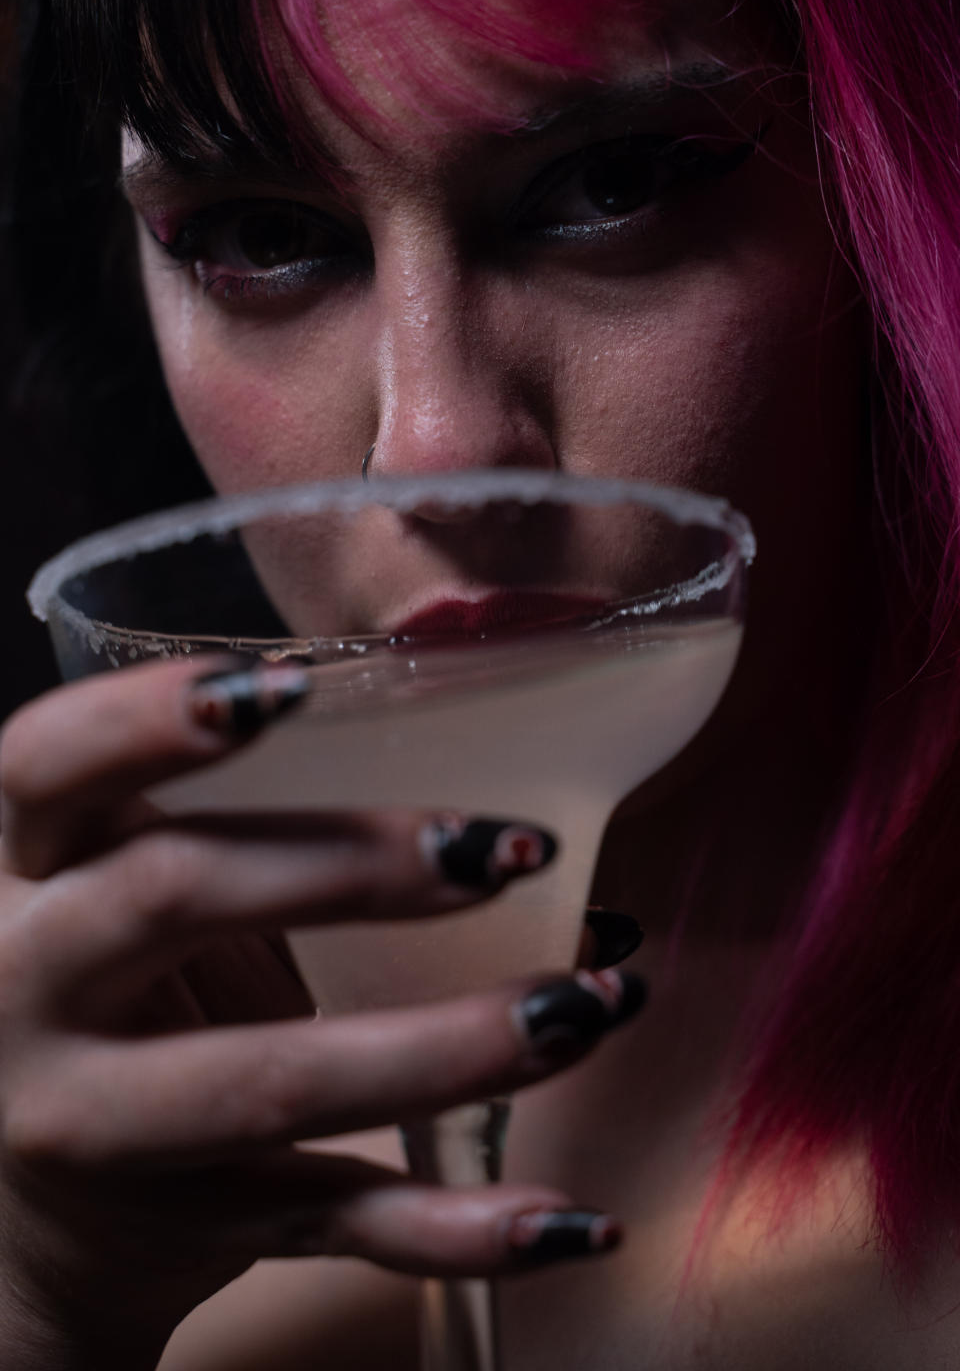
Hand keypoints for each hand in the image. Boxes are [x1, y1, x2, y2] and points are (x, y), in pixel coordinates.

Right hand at [0, 660, 643, 1368]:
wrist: (24, 1220)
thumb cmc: (110, 990)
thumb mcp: (115, 888)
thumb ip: (232, 827)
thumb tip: (486, 809)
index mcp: (26, 866)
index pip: (47, 765)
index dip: (149, 722)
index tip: (289, 690)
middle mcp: (29, 986)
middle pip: (173, 896)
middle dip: (354, 866)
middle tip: (508, 849)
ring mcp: (96, 1123)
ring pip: (272, 1080)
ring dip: (451, 1045)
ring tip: (586, 1004)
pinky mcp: (178, 1223)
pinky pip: (330, 1221)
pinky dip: (458, 1229)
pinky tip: (566, 1217)